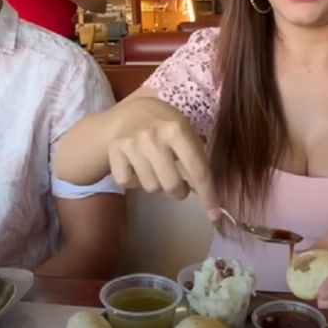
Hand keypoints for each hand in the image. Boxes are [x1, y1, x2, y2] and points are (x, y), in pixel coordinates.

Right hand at [107, 99, 219, 219]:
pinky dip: (134, 181)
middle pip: (172, 186)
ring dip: (157, 184)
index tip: (214, 214)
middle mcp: (153, 138)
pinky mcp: (114, 152)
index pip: (197, 171)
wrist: (128, 113)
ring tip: (156, 170)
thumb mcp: (185, 131)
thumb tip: (204, 191)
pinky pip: (127, 183)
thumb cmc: (163, 124)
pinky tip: (137, 167)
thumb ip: (196, 157)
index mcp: (177, 130)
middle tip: (178, 184)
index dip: (208, 195)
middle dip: (179, 191)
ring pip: (151, 187)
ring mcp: (131, 145)